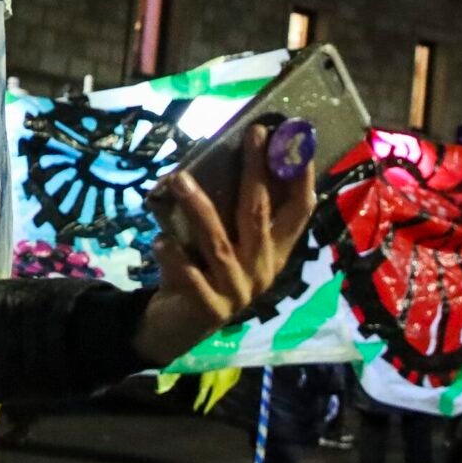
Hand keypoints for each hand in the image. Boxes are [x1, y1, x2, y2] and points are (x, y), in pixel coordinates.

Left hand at [131, 124, 312, 366]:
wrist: (176, 326)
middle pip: (259, 215)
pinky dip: (175, 257)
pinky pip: (192, 277)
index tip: (298, 142)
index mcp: (273, 251)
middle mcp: (263, 269)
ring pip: (220, 243)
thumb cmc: (200, 270)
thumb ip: (227, 211)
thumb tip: (218, 154)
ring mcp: (239, 291)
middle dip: (257, 172)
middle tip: (253, 136)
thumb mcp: (221, 240)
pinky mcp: (212, 309)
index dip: (301, 178)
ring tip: (179, 179)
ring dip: (199, 208)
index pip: (299, 212)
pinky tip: (160, 240)